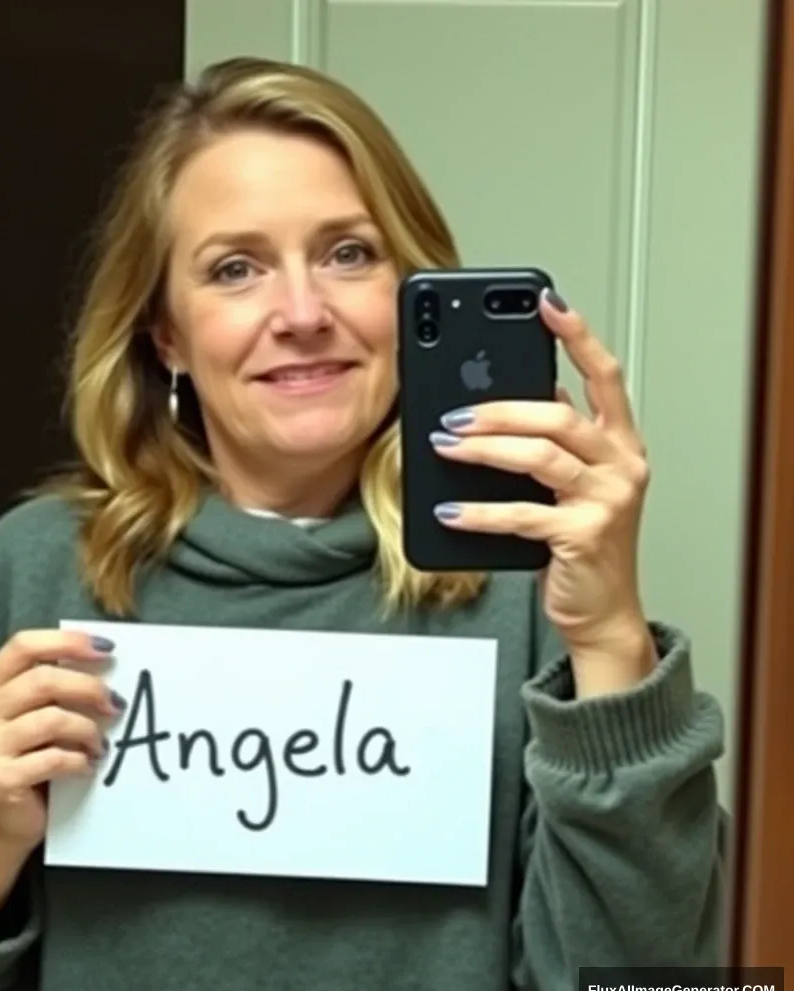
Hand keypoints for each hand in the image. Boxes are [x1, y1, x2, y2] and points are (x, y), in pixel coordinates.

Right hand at [0, 629, 121, 853]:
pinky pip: (54, 758)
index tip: (107, 649)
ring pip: (52, 719)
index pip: (23, 645)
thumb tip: (105, 661)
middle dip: (89, 688)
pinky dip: (79, 761)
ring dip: (88, 730)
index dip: (68, 642)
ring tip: (102, 744)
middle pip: (43, 680)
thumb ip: (51, 687)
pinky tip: (88, 766)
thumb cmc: (25, 759)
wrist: (1, 824)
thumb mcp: (29, 715)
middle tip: (117, 703)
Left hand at [429, 288, 650, 652]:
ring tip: (444, 445)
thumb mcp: (569, 485)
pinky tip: (447, 508)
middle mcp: (622, 464)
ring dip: (484, 448)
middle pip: (560, 415)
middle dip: (501, 408)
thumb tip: (509, 400)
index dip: (577, 336)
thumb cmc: (579, 543)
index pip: (604, 376)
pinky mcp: (582, 536)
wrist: (599, 611)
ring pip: (540, 456)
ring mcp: (607, 501)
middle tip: (454, 413)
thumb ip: (552, 442)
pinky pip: (522, 513)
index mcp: (619, 443)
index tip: (546, 302)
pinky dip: (479, 511)